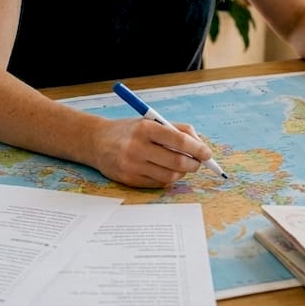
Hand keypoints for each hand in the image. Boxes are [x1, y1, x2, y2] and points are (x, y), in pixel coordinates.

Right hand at [91, 118, 213, 187]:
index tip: (207, 153)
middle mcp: (137, 147)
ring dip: (182, 172)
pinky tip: (164, 170)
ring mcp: (132, 166)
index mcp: (146, 128)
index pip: (179, 140)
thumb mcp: (151, 121)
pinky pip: (158, 183)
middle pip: (177, 161)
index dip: (198, 148)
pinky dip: (167, 178)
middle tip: (198, 162)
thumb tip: (201, 146)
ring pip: (170, 176)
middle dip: (194, 164)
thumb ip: (177, 130)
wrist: (97, 142)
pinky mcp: (129, 180)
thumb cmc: (130, 130)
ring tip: (180, 165)